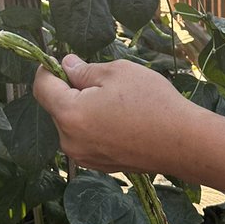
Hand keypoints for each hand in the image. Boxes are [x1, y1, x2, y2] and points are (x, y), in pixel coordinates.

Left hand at [33, 55, 201, 172]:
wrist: (183, 143)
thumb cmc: (151, 102)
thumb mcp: (116, 72)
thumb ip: (84, 69)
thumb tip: (66, 65)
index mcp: (69, 114)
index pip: (41, 87)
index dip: (48, 68)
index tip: (61, 58)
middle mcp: (70, 141)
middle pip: (57, 106)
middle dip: (70, 89)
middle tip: (100, 78)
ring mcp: (84, 156)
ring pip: (72, 123)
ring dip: (84, 108)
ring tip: (116, 100)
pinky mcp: (99, 165)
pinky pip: (87, 138)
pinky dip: (95, 125)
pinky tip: (121, 118)